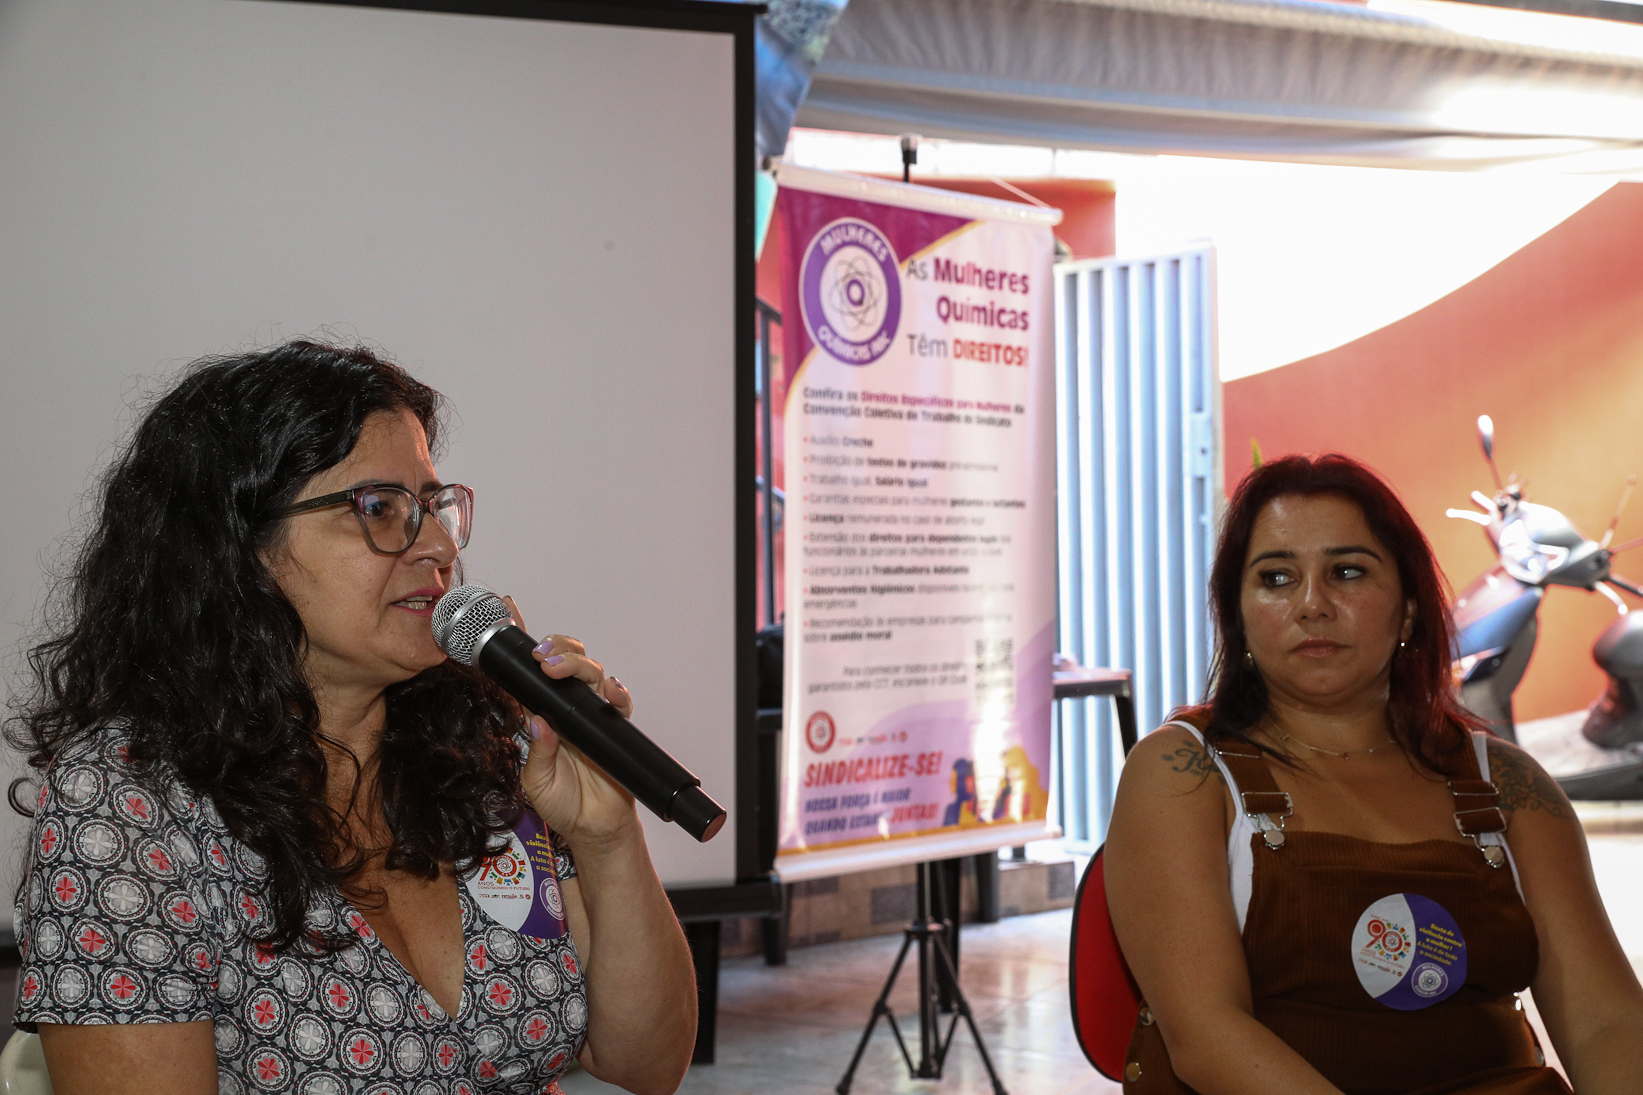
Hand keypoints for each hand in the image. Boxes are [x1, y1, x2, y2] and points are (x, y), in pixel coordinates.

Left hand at [502, 598, 637, 847]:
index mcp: (538, 715)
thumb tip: (538, 722)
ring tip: (557, 668)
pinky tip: (609, 689)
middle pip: (562, 661)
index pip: (526, 673)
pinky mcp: (613, 725)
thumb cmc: (562, 803)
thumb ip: (538, 752)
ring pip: (588, 672)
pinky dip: (615, 691)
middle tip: (540, 655)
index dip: (518, 640)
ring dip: (575, 663)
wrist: (594, 828)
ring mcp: (589, 714)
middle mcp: (564, 708)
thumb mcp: (536, 782)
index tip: (508, 612)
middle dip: (553, 647)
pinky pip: (617, 701)